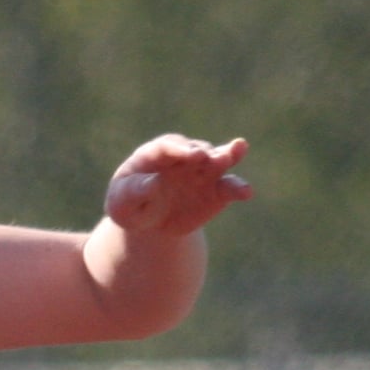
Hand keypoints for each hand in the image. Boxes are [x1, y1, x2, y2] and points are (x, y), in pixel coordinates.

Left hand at [103, 135, 251, 235]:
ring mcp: (202, 172)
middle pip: (196, 149)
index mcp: (155, 154)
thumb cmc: (129, 206)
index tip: (189, 154)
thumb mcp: (122, 203)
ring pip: (218, 160)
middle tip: (208, 156)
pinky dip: (238, 188)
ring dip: (228, 155)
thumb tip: (153, 185)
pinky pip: (229, 188)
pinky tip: (246, 192)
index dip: (178, 149)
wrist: (150, 222)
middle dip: (204, 151)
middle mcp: (183, 158)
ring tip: (239, 148)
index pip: (167, 147)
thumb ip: (135, 192)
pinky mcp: (216, 191)